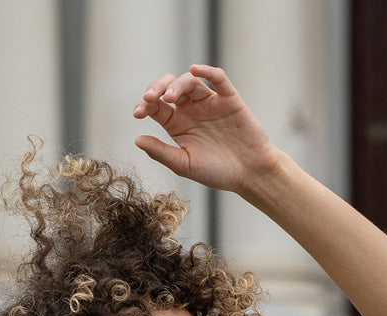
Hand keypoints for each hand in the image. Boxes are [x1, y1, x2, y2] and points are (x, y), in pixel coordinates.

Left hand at [132, 65, 279, 193]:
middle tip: (150, 98)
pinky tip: (195, 70)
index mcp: (178, 125)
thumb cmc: (217, 173)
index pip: (156, 107)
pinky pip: (218, 79)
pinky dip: (207, 72)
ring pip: (190, 82)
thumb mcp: (184, 165)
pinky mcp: (229, 99)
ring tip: (170, 97)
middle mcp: (192, 110)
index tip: (138, 112)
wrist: (249, 174)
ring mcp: (210, 103)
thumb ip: (161, 152)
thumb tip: (137, 139)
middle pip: (169, 88)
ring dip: (177, 85)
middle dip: (157, 88)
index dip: (145, 105)